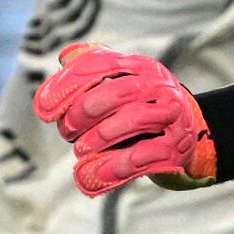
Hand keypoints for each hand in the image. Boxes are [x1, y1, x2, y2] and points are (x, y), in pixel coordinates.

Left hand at [35, 47, 216, 195]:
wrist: (191, 137)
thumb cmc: (141, 110)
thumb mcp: (120, 85)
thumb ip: (91, 70)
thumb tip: (65, 58)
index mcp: (138, 66)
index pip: (99, 65)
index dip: (67, 86)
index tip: (43, 109)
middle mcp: (158, 85)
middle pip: (117, 91)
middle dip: (83, 112)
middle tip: (66, 131)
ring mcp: (171, 116)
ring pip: (132, 120)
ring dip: (99, 137)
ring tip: (81, 150)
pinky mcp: (176, 148)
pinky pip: (142, 156)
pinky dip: (113, 166)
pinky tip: (93, 176)